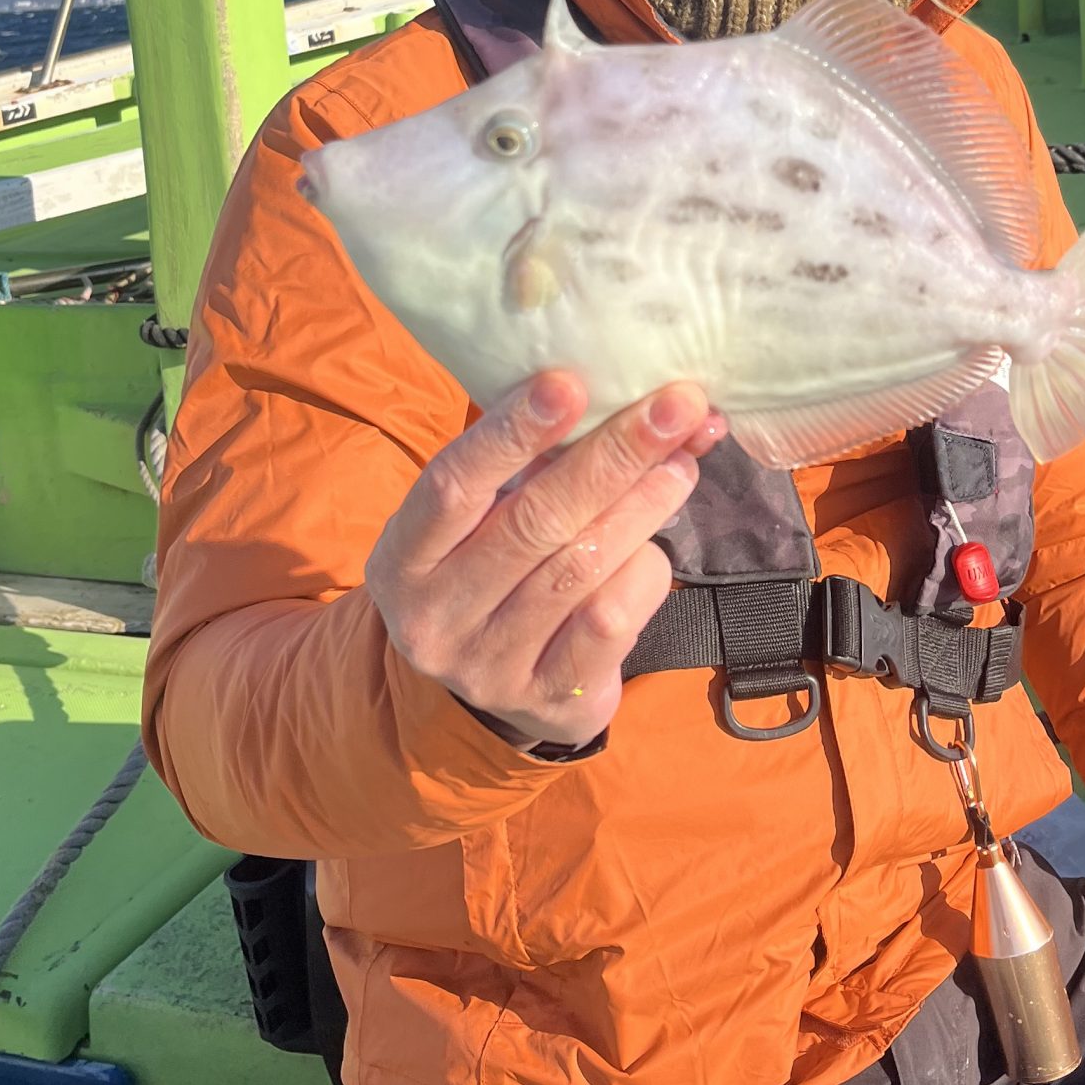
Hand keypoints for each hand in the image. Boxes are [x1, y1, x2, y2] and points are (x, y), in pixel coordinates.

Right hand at [365, 370, 722, 748]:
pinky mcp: (549, 701)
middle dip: (612, 457)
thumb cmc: (488, 569)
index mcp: (403, 559)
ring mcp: (490, 667)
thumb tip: (635, 402)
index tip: (568, 384)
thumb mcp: (480, 520)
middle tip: (673, 407)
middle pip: (533, 524)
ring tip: (682, 462)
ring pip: (579, 570)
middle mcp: (435, 618)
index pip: (453, 486)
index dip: (511, 433)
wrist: (488, 688)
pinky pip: (610, 623)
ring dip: (641, 506)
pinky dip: (642, 572)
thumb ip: (535, 463)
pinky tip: (655, 544)